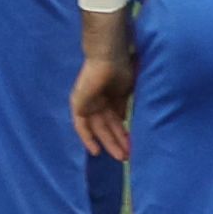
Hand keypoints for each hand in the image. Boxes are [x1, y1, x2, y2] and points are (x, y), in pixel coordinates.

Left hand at [71, 11, 135, 161]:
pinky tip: (96, 151)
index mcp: (110, 97)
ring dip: (109, 143)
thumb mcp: (126, 91)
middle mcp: (97, 102)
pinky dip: (88, 139)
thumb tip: (124, 122)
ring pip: (98, 129)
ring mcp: (87, 104)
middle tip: (127, 156)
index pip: (116, 120)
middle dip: (118, 141)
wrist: (108, 57)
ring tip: (120, 156)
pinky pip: (82, 127)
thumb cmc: (120, 68)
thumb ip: (122, 107)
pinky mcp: (78, 105)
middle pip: (107, 127)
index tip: (133, 145)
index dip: (124, 133)